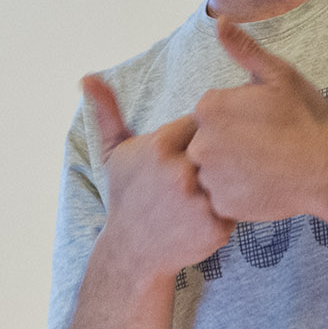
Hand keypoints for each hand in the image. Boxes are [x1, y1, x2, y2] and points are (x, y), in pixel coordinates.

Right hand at [84, 74, 233, 280]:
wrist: (133, 251)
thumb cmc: (127, 196)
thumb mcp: (115, 152)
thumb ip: (107, 110)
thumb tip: (86, 77)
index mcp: (160, 146)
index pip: (202, 122)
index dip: (200, 135)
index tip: (188, 151)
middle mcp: (180, 172)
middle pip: (222, 147)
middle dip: (218, 156)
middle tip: (202, 172)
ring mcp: (199, 201)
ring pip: (235, 175)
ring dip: (230, 179)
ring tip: (209, 191)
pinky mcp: (216, 227)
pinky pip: (241, 204)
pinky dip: (232, 208)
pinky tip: (213, 212)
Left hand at [186, 19, 327, 222]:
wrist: (327, 170)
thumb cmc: (305, 119)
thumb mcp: (279, 75)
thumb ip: (244, 49)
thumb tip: (220, 20)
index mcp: (209, 107)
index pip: (211, 112)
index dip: (238, 116)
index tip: (262, 122)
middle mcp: (200, 143)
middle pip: (207, 141)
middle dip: (230, 143)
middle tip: (265, 146)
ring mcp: (210, 177)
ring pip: (214, 171)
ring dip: (231, 169)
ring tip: (265, 166)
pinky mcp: (222, 204)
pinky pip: (223, 196)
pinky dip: (239, 193)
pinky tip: (264, 184)